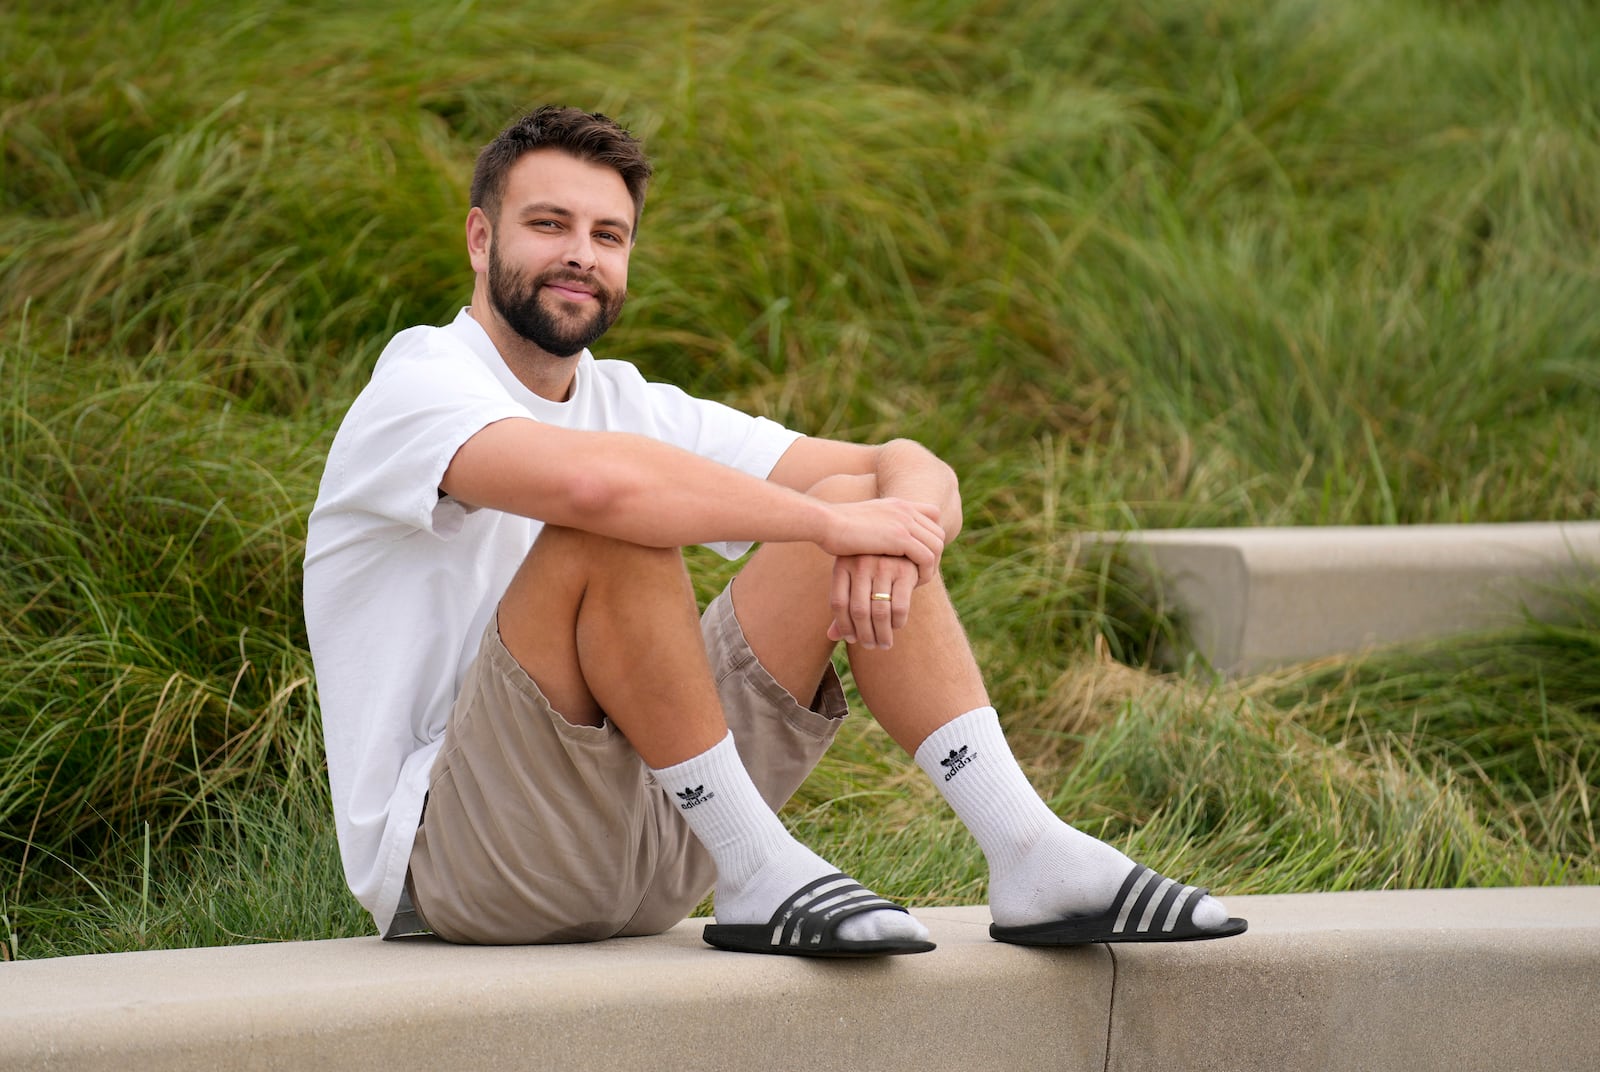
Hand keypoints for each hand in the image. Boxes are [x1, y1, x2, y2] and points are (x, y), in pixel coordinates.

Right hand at [817, 497, 944, 585]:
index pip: (932, 515)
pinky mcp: (900, 537)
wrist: (825, 522)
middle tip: (921, 573)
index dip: (930, 537)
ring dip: (932, 566)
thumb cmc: (834, 527)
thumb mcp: (861, 521)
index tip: (919, 556)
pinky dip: (925, 572)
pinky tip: (913, 583)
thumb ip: (875, 525)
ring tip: (918, 581)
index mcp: (897, 504)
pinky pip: (927, 557)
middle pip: (938, 532)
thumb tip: (875, 536)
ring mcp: (904, 521)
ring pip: (937, 545)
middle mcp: (905, 509)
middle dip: (935, 555)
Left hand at [826, 554, 921, 649]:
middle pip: (858, 611)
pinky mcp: (905, 571)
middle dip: (865, 635)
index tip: (851, 639)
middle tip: (871, 646)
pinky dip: (898, 622)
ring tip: (884, 644)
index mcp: (842, 564)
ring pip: (879, 612)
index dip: (843, 626)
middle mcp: (861, 563)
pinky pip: (899, 607)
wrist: (903, 544)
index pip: (838, 603)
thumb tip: (831, 636)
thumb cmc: (873, 567)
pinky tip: (896, 626)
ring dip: (882, 634)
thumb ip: (845, 605)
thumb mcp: (855, 580)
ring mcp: (883, 566)